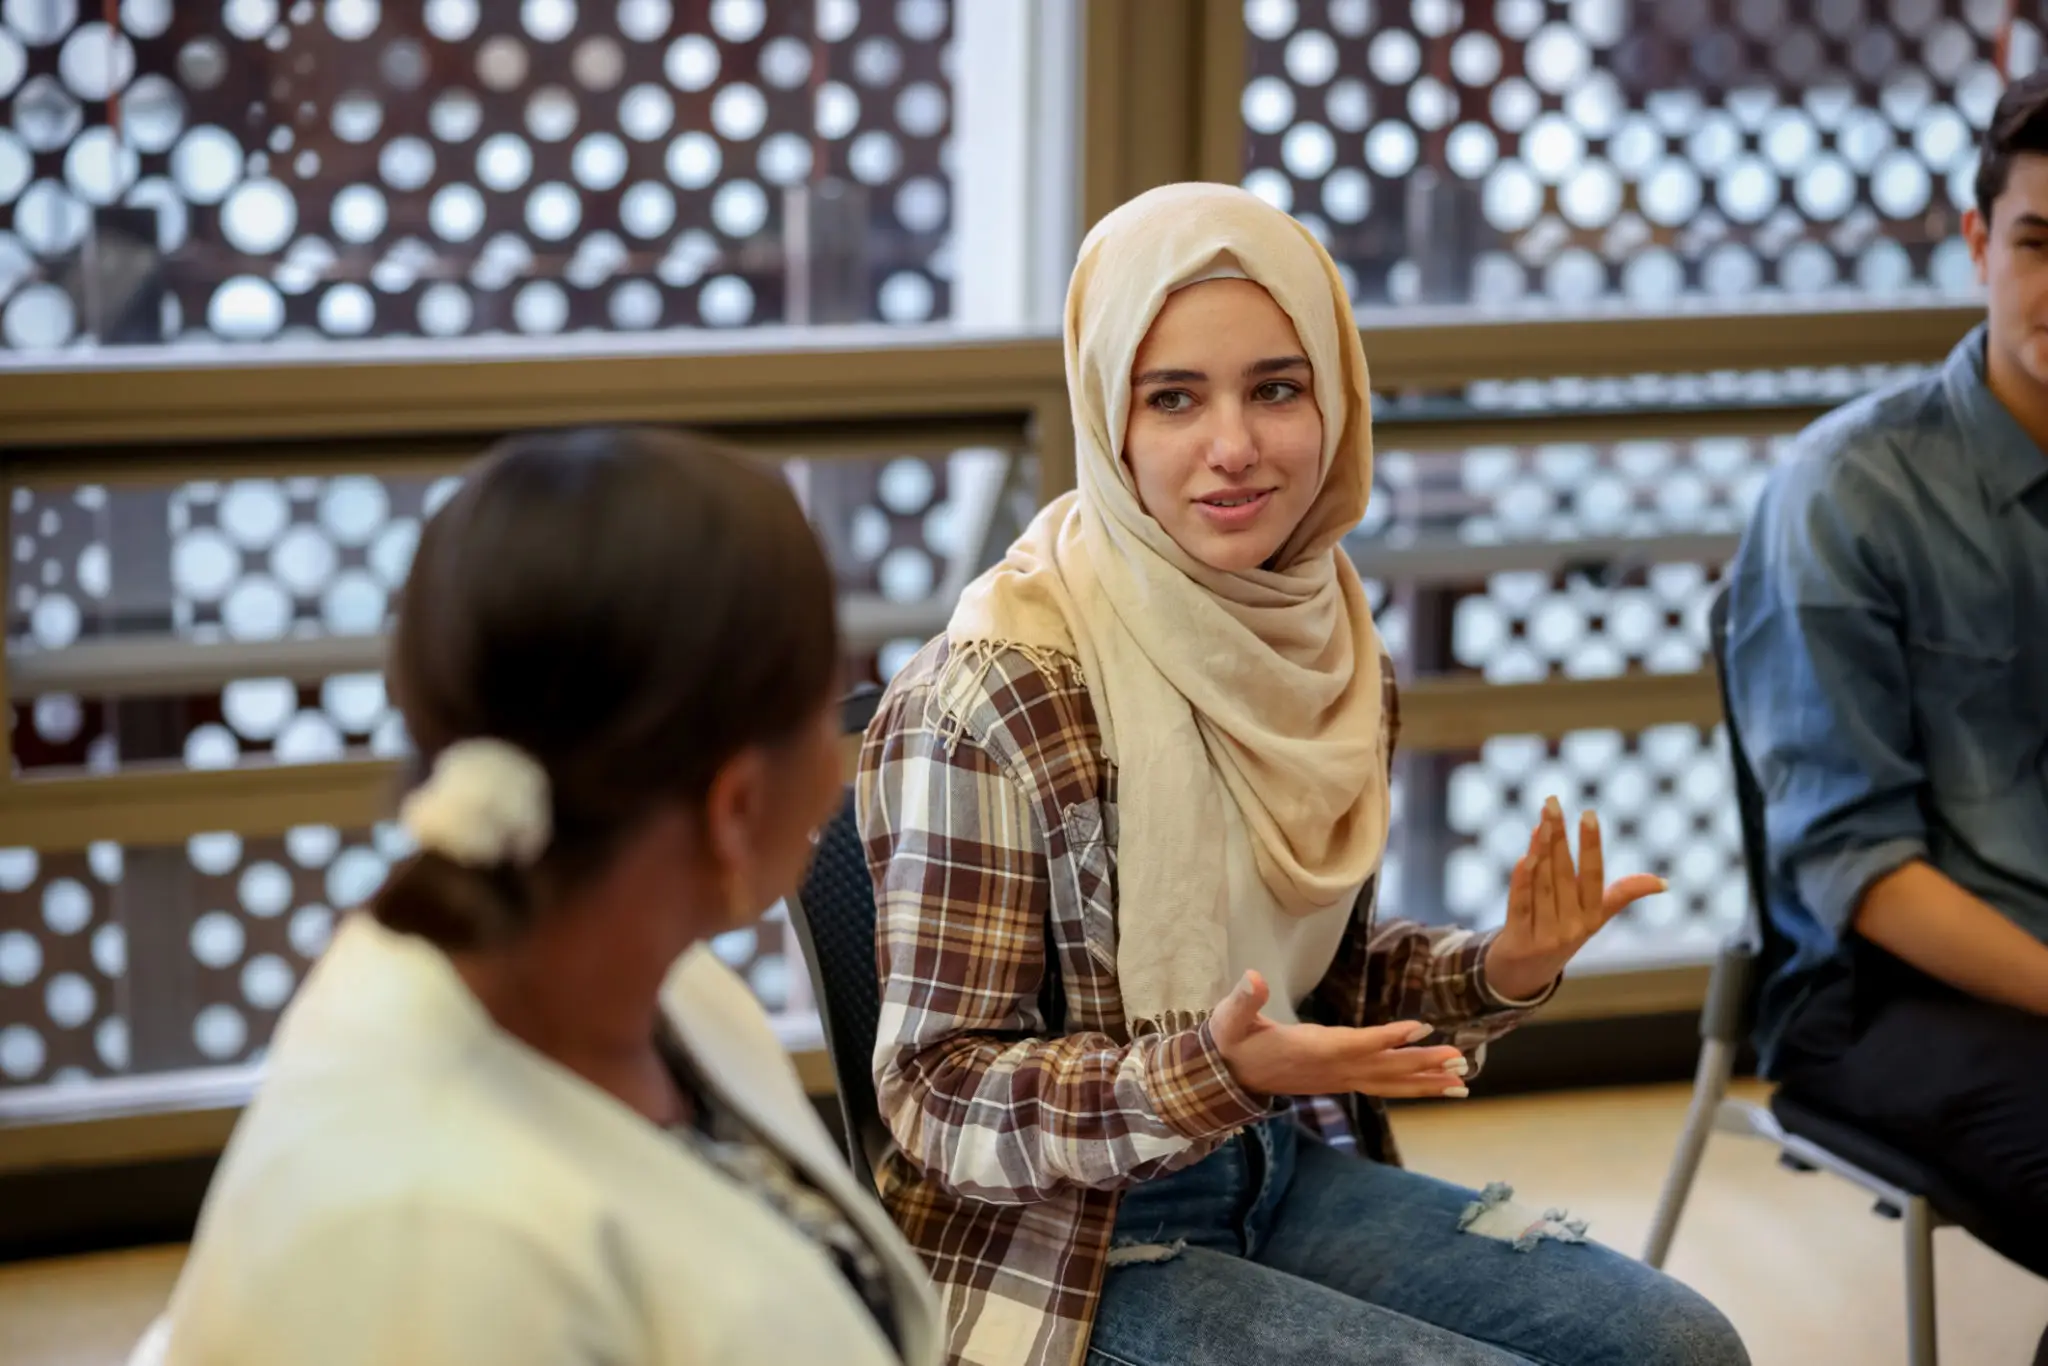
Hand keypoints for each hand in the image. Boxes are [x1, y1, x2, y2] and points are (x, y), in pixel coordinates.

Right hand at [1210, 970, 1470, 1100]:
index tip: (1420, 1029)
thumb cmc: (1232, 1042)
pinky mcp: (1341, 1080)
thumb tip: (1252, 978)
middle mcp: (1333, 1069)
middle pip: (1385, 1069)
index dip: (1388, 1037)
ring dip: (1426, 1082)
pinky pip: (1383, 1085)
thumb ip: (1244, 1000)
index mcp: (1312, 1050)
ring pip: (1389, 1083)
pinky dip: (1411, 1085)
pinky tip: (1434, 1083)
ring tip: (1462, 1081)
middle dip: (1423, 1066)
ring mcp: (1339, 1078)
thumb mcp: (1230, 1019)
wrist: (1228, 1077)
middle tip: (1460, 1062)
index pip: (1356, 1043)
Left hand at [1484, 796, 1666, 1001]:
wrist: (1525, 973)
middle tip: (1552, 802)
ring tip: (1541, 820)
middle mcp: (1572, 926)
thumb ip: (1623, 894)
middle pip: (1564, 874)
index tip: (1589, 813)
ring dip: (1540, 850)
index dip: (1591, 845)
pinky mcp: (1518, 940)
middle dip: (1559, 836)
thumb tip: (1664, 883)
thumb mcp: (1595, 917)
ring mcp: (1545, 935)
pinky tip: (1525, 856)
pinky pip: (1520, 905)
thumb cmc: (1562, 934)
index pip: (1595, 875)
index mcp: (1593, 916)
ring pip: (1542, 885)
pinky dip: (1522, 882)